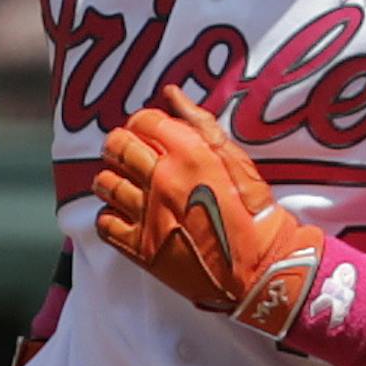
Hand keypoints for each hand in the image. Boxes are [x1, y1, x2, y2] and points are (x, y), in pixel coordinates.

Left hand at [94, 87, 324, 337]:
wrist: (260, 271)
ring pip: (106, 183)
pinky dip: (110, 216)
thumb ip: (201, 125)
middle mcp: (164, 181)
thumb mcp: (237, 161)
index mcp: (190, 154)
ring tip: (126, 185)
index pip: (143, 121)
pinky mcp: (142, 249)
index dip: (143, 123)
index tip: (149, 133)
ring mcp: (149, 215)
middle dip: (121, 145)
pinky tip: (125, 216)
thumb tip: (170, 94)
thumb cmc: (255, 215)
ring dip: (113, 179)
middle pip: (117, 147)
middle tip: (131, 156)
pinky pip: (105, 223)